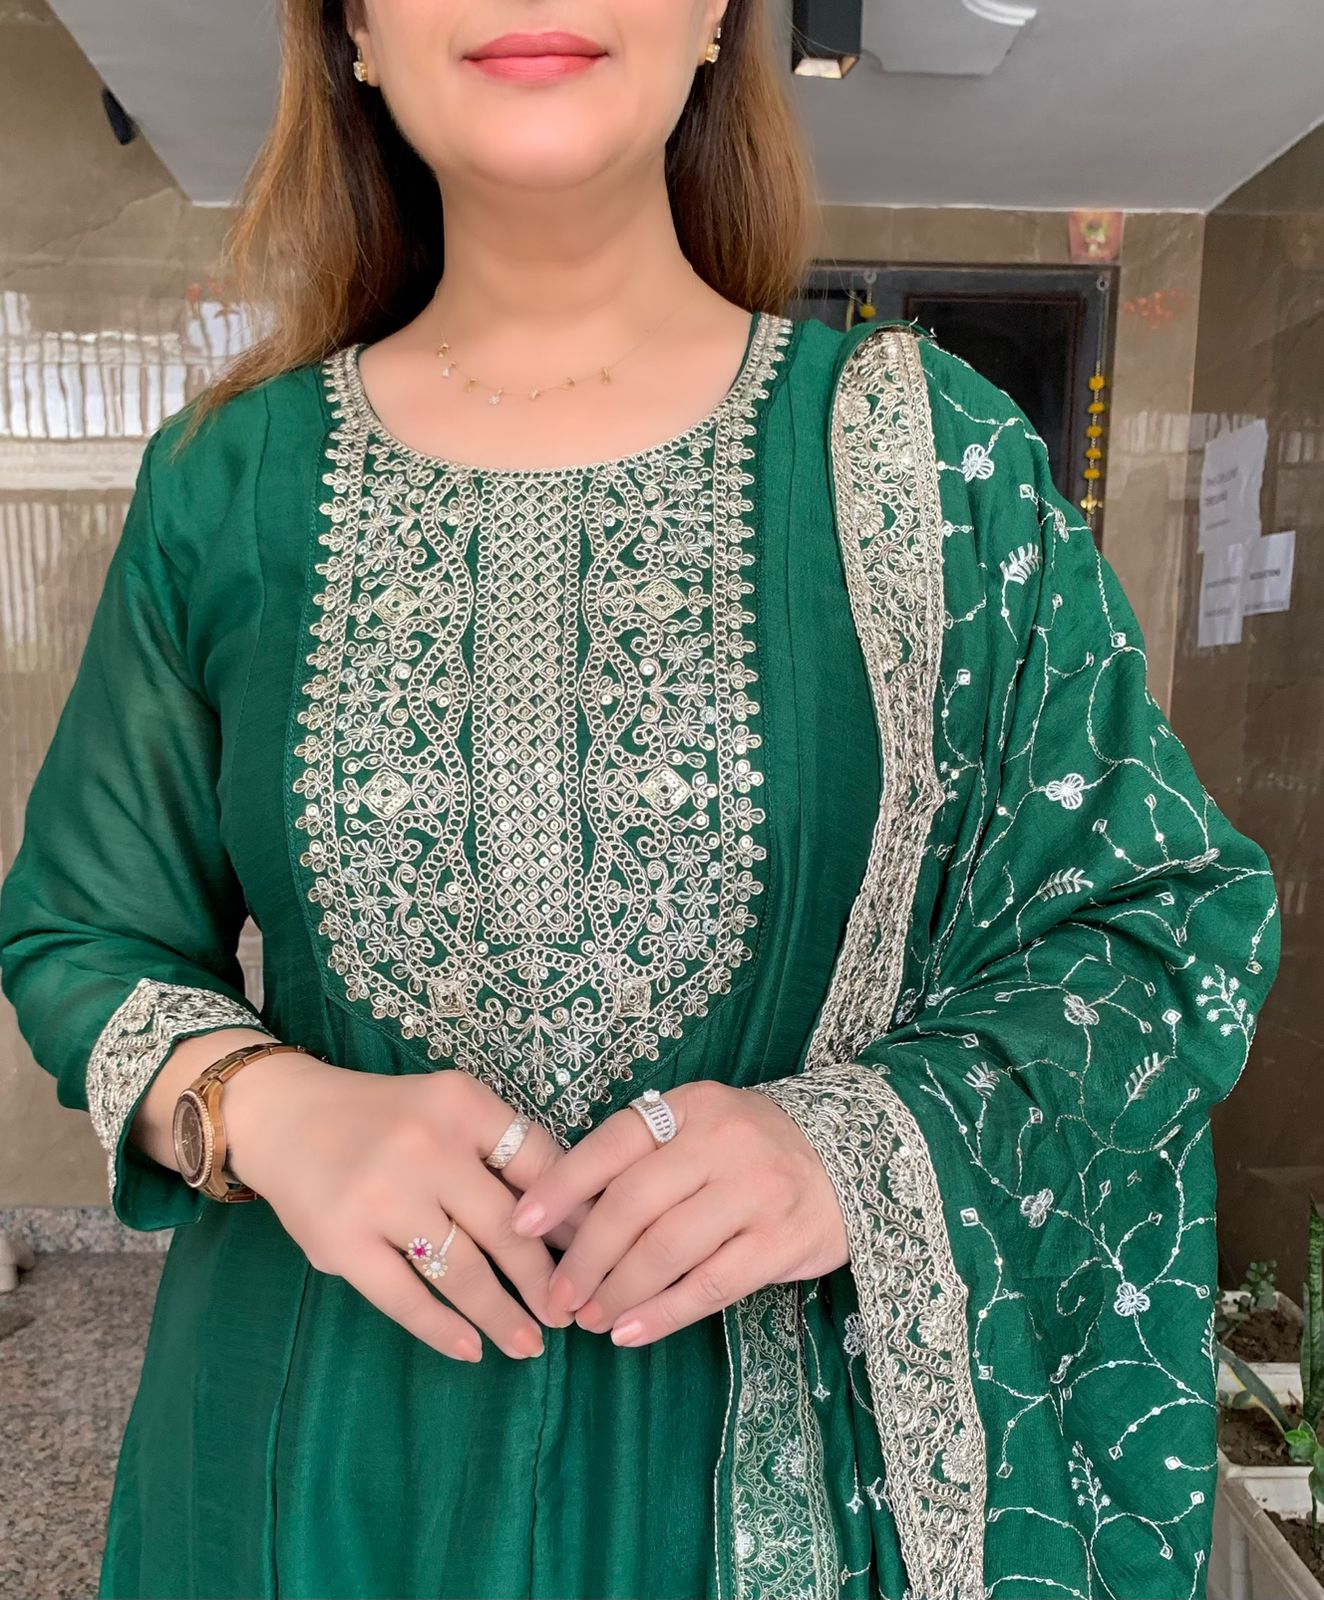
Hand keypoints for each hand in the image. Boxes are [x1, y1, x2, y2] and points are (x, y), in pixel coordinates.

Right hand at [221, 1055, 592, 1362]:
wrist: (284, 1117)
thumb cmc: (385, 1118)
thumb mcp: (448, 1108)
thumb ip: (501, 1151)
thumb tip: (570, 1220)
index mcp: (462, 1106)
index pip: (538, 1164)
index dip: (574, 1215)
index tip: (600, 1252)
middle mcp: (426, 1147)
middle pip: (507, 1227)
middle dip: (547, 1279)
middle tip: (573, 1313)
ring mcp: (382, 1197)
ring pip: (462, 1271)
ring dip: (503, 1315)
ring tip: (530, 1343)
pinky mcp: (342, 1243)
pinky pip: (405, 1298)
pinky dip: (443, 1329)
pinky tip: (471, 1348)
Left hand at [507, 1079, 849, 1347]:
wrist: (851, 1162)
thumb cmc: (751, 1149)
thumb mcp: (700, 1127)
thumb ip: (643, 1159)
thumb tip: (563, 1215)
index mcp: (691, 1106)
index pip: (611, 1145)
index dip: (560, 1188)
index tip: (521, 1226)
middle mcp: (722, 1143)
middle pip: (631, 1205)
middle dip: (583, 1258)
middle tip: (556, 1296)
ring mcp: (755, 1193)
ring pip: (665, 1250)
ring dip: (617, 1292)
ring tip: (589, 1319)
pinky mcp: (781, 1243)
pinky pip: (709, 1286)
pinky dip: (662, 1314)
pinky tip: (631, 1332)